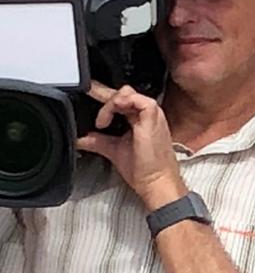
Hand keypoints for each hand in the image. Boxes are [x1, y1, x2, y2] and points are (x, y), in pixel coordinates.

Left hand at [75, 82, 186, 210]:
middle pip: (124, 92)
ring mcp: (152, 115)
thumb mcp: (114, 150)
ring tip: (101, 121)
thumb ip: (98, 141)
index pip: (122, 101)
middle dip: (102, 93)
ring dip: (110, 102)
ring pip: (128, 92)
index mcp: (140, 121)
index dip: (104, 95)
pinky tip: (108, 119)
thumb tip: (81, 138)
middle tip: (87, 90)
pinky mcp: (153, 117)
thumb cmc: (145, 170)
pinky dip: (119, 103)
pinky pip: (135, 98)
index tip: (88, 91)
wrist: (156, 182)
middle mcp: (147, 116)